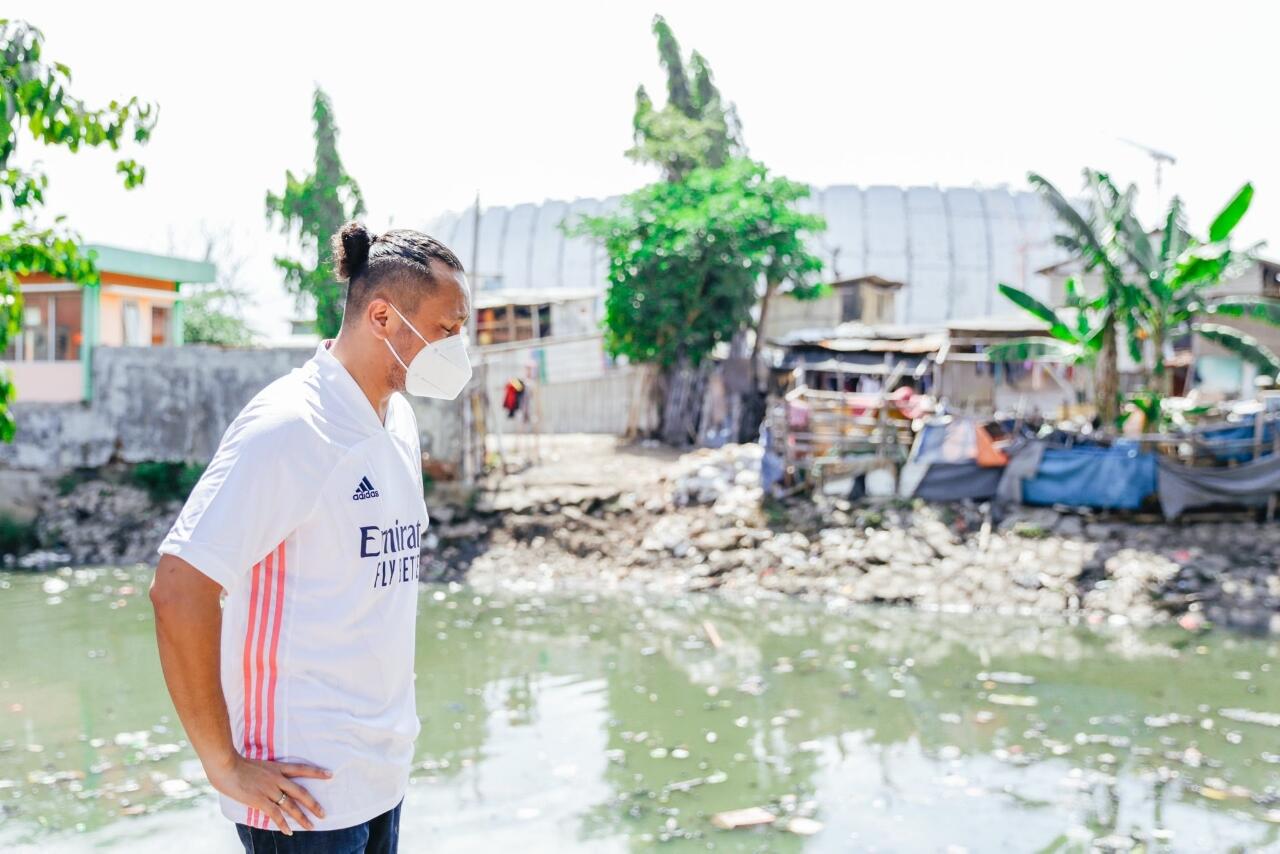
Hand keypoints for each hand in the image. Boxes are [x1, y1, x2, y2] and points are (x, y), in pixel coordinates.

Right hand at [206, 753, 331, 834]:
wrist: (226, 766)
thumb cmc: (237, 764)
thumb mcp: (258, 764)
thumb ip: (266, 773)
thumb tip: (268, 781)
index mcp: (277, 767)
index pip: (302, 768)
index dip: (316, 772)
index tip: (330, 775)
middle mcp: (277, 778)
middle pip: (301, 791)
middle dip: (313, 803)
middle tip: (324, 813)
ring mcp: (269, 789)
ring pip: (291, 805)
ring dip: (302, 817)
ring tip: (311, 826)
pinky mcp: (260, 800)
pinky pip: (275, 814)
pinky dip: (283, 823)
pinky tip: (289, 831)